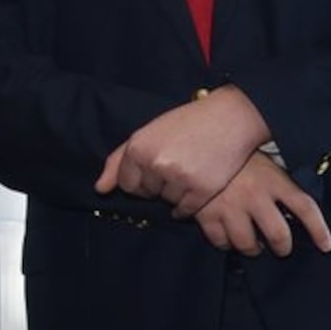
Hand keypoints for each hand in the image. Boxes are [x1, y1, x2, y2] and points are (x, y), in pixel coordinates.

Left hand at [99, 86, 268, 210]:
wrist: (230, 119)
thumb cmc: (188, 123)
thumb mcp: (149, 133)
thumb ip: (119, 160)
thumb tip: (100, 190)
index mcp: (139, 147)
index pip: (126, 183)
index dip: (141, 178)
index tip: (157, 167)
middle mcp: (156, 164)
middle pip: (147, 193)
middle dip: (159, 184)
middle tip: (178, 164)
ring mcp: (179, 178)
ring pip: (167, 201)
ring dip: (178, 191)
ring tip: (192, 169)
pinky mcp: (201, 190)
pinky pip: (185, 210)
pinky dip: (189, 204)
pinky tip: (198, 186)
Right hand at [191, 154, 330, 258]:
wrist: (198, 146)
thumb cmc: (237, 156)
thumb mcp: (265, 163)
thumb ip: (280, 184)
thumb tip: (296, 210)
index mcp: (274, 180)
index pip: (306, 208)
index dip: (319, 230)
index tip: (326, 246)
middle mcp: (255, 196)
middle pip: (278, 234)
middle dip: (283, 247)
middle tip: (281, 248)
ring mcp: (231, 207)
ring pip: (248, 244)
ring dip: (253, 248)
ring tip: (254, 245)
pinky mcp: (207, 214)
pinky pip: (220, 241)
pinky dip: (226, 244)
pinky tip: (229, 237)